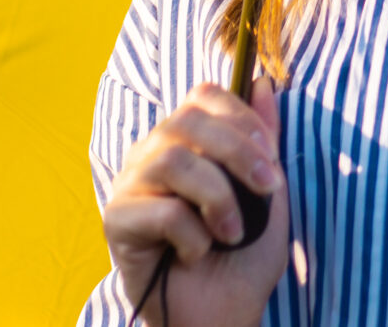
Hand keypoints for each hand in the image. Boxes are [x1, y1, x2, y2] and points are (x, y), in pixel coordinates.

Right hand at [103, 79, 288, 326]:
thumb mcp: (268, 191)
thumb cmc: (243, 252)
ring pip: (174, 162)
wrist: (222, 312)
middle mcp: (152, 153)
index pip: (204, 96)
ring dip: (218, 199)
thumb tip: (265, 83)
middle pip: (187, 122)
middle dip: (238, 153)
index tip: (272, 159)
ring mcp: (129, 185)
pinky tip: (194, 253)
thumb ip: (264, 138)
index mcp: (186, 139)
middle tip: (267, 189)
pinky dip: (193, 235)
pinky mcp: (115, 221)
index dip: (242, 118)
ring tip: (232, 233)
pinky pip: (161, 211)